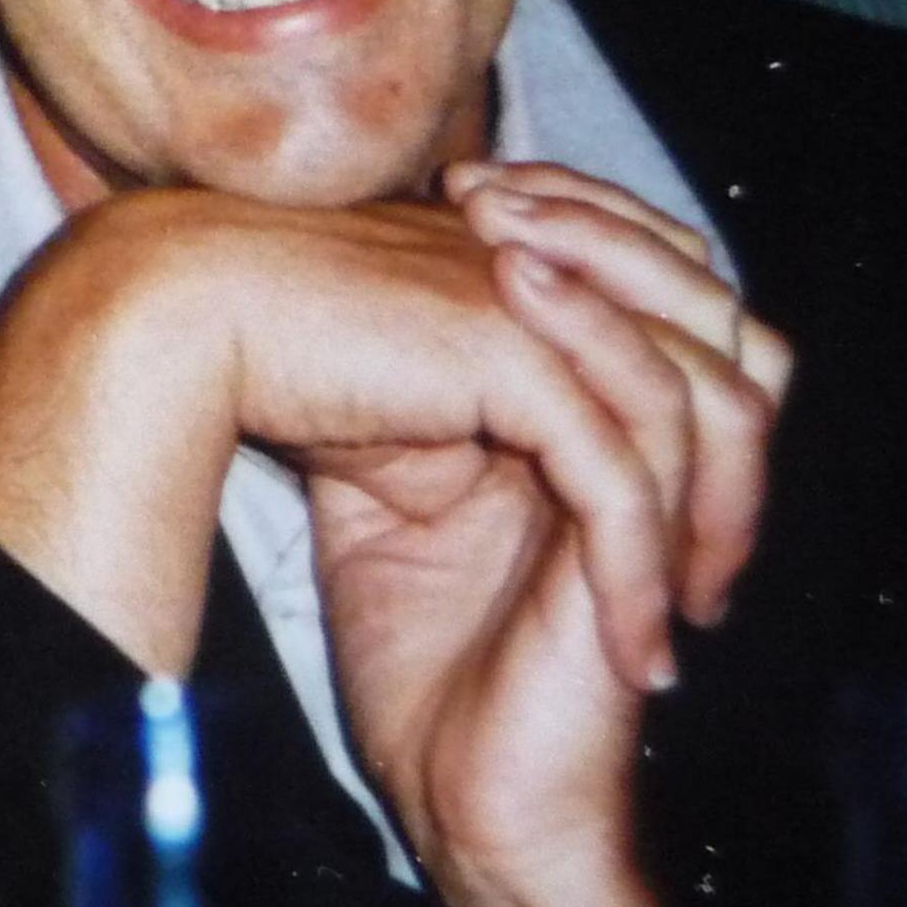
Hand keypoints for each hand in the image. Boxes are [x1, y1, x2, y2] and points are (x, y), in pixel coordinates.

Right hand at [0, 186, 695, 696]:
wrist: (172, 312)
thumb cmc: (246, 335)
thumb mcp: (385, 374)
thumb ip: (454, 391)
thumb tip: (477, 451)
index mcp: (530, 258)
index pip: (671, 339)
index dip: (697, 446)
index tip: (677, 554)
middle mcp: (557, 269)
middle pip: (721, 376)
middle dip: (734, 501)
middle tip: (706, 600)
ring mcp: (545, 306)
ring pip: (687, 432)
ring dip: (689, 551)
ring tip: (666, 643)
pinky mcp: (519, 358)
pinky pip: (617, 481)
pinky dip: (632, 576)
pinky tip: (629, 649)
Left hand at [307, 163, 792, 906]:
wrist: (463, 803)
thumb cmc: (429, 664)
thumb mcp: (395, 498)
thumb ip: (412, 399)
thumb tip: (328, 291)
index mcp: (625, 445)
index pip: (658, 295)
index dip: (584, 224)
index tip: (464, 180)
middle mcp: (673, 472)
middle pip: (711, 300)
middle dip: (608, 228)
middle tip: (489, 188)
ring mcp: (680, 517)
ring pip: (716, 352)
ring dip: (609, 274)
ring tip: (498, 228)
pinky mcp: (659, 565)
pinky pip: (671, 435)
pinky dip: (601, 355)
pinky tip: (519, 300)